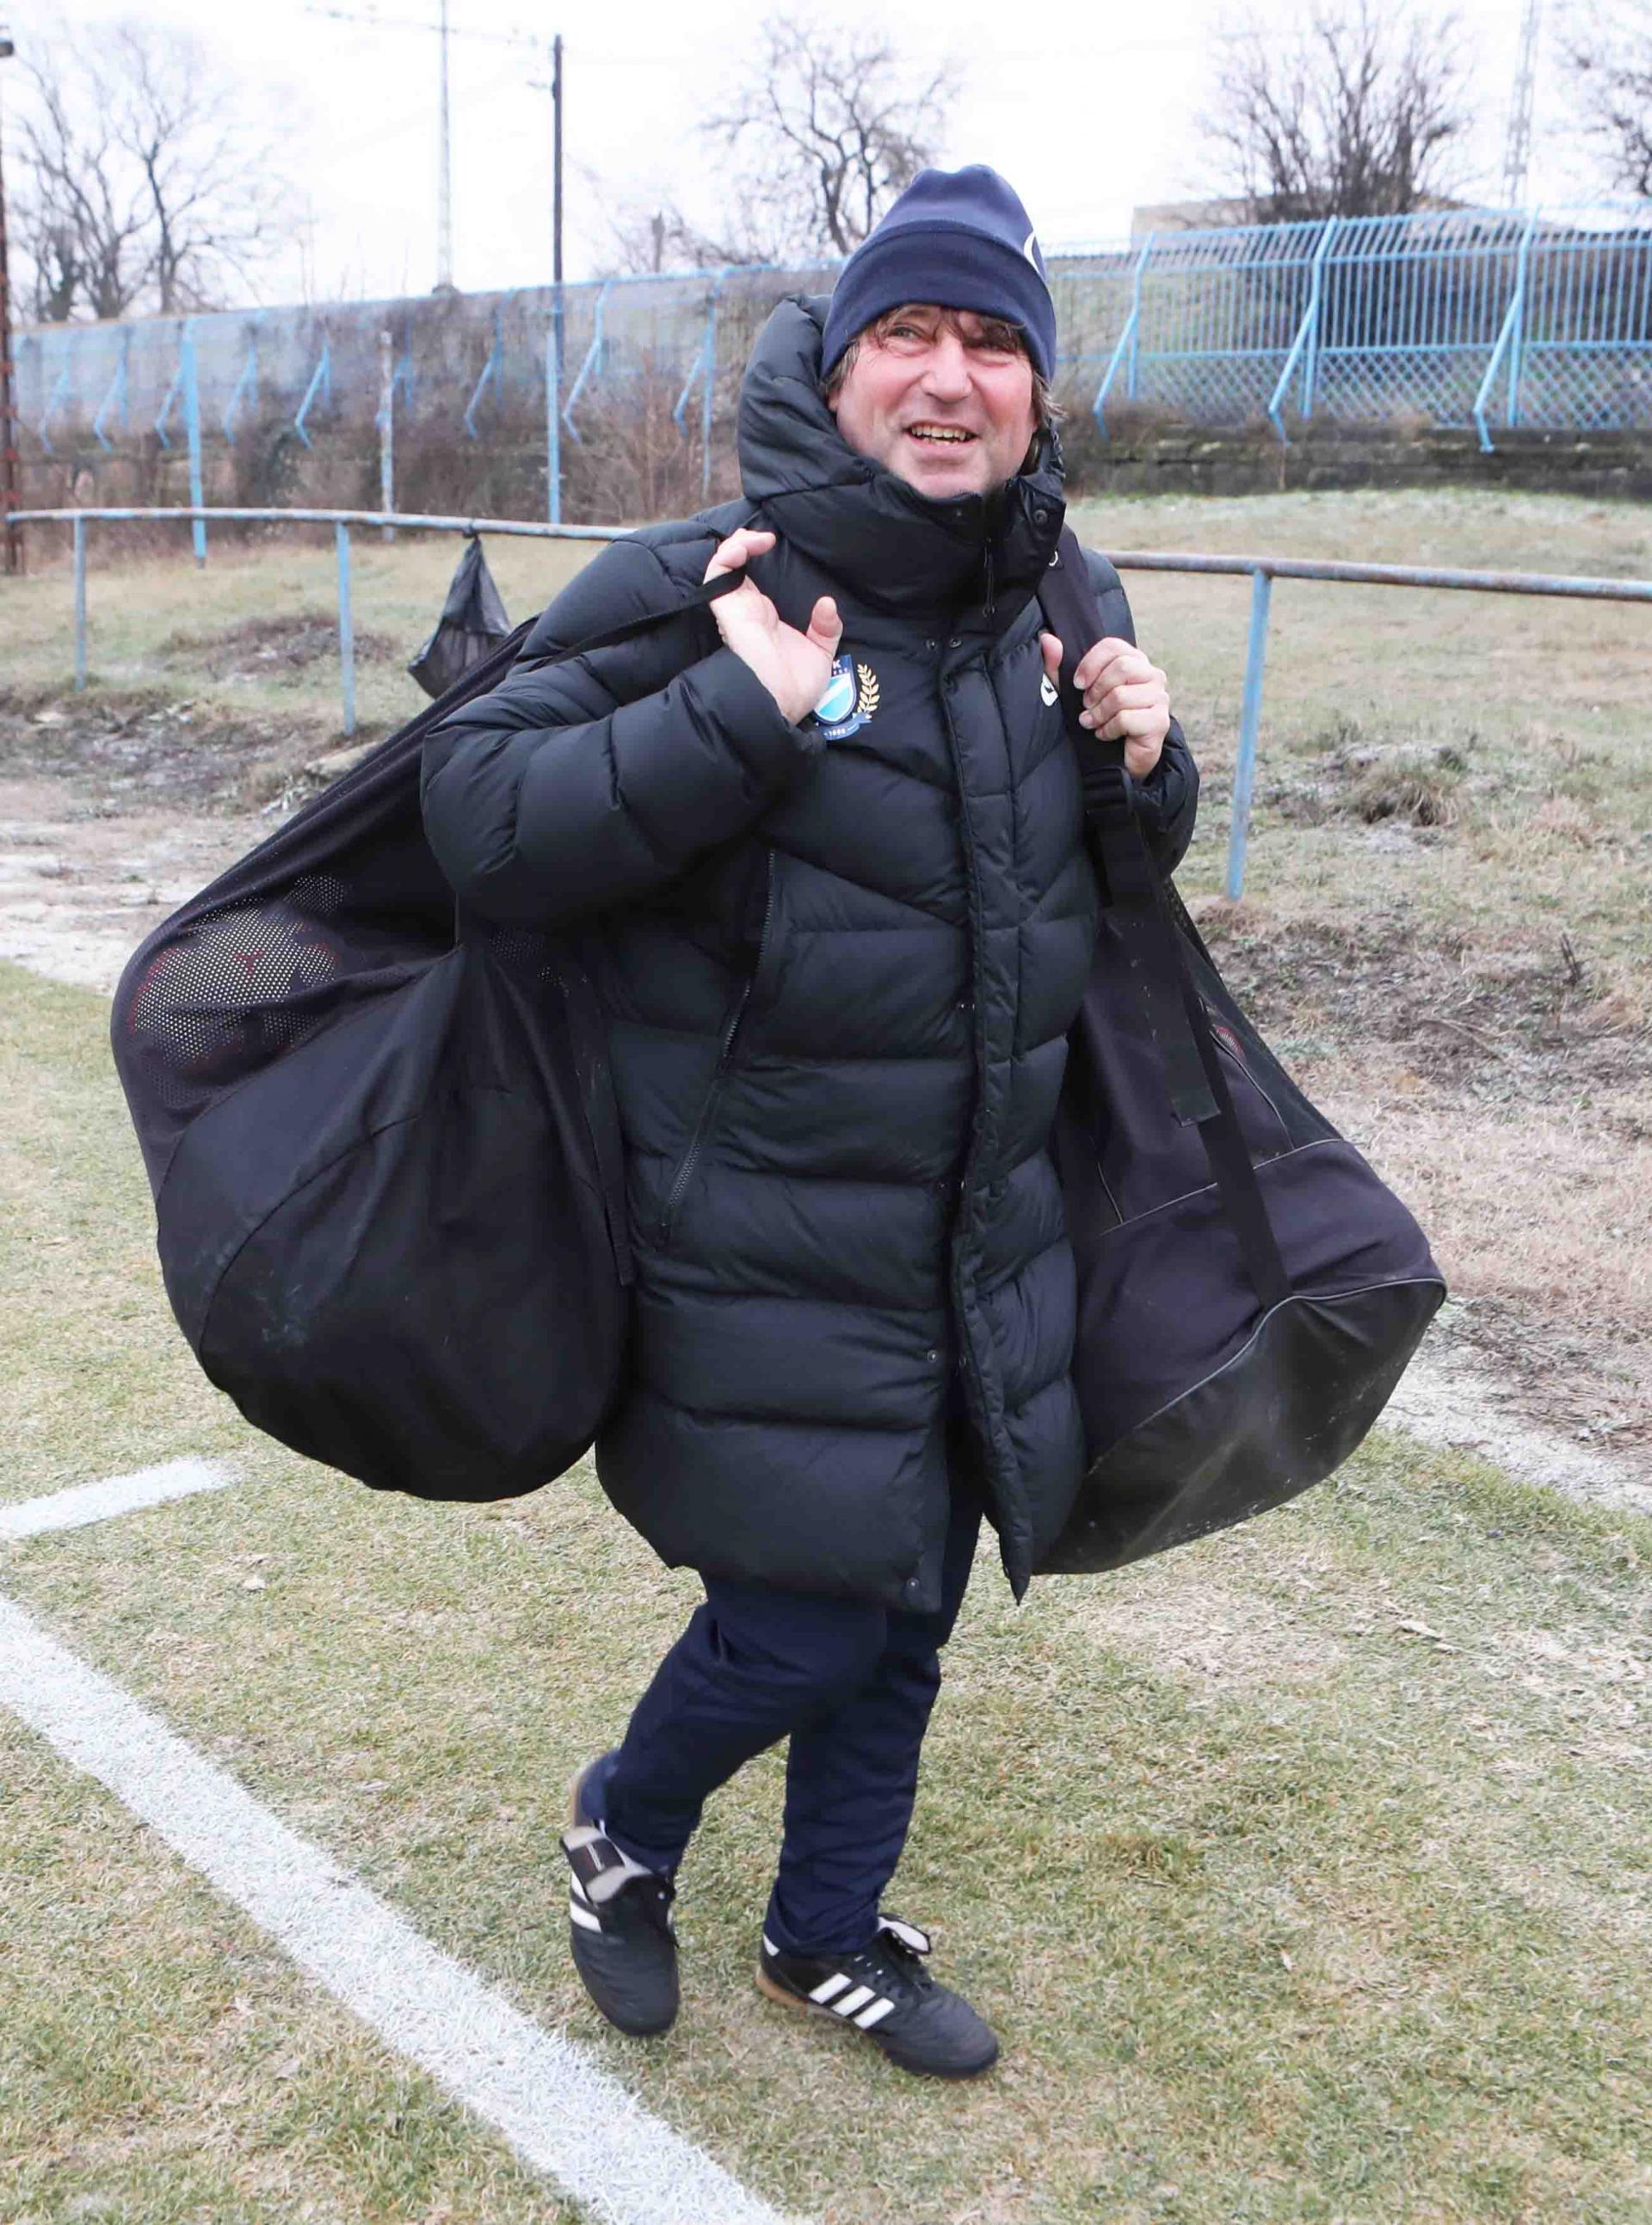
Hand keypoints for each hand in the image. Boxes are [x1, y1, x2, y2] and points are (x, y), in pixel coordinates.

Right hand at [704, 528, 841, 726]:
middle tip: (764, 537)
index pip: (751, 579)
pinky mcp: (729, 610)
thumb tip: (828, 603)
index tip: (772, 544)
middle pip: (733, 566)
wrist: (778, 705)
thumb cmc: (795, 689)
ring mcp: (736, 609)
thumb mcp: (821, 655)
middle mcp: (747, 610)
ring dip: (738, 544)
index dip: (755, 556)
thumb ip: (826, 629)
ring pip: (722, 564)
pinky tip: (748, 546)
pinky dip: (729, 554)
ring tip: (759, 539)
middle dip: (743, 544)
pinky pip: (717, 574)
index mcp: (764, 618)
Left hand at [1039, 631, 1169, 781]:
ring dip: (1099, 714)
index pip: (1114, 647)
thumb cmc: (1098, 720)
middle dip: (1096, 691)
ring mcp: (1159, 698)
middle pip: (1122, 668)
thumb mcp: (1072, 693)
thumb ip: (1058, 667)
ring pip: (1121, 696)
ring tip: (1093, 722)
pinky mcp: (1159, 721)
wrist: (1116, 760)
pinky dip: (1108, 729)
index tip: (1078, 684)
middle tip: (1087, 707)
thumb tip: (1047, 639)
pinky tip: (1105, 734)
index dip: (1091, 664)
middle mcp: (1152, 675)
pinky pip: (1126, 718)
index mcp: (1135, 661)